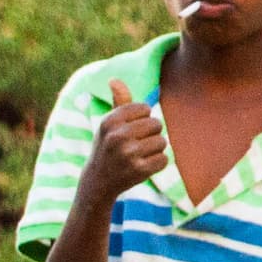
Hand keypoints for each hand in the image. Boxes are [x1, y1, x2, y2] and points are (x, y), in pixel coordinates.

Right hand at [83, 78, 169, 203]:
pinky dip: (157, 163)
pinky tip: (143, 166)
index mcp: (110, 121)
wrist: (98, 182)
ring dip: (155, 149)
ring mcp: (128, 154)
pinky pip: (164, 159)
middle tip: (136, 144)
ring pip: (162, 142)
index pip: (145, 109)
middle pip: (157, 124)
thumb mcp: (108, 124)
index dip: (142, 119)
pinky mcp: (139, 170)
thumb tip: (114, 80)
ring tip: (140, 155)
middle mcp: (117, 136)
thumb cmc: (107, 147)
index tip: (130, 130)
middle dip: (151, 134)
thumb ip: (118, 102)